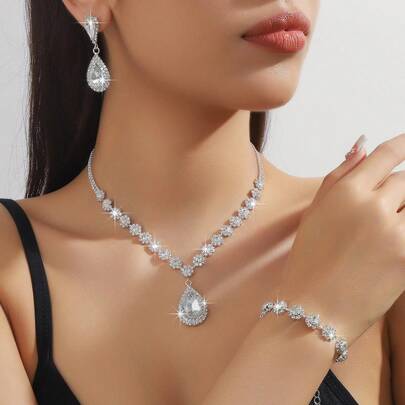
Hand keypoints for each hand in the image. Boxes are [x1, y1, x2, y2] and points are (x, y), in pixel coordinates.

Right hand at [278, 133, 404, 345]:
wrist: (314, 310)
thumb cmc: (308, 261)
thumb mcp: (314, 213)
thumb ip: (338, 176)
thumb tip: (362, 146)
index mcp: (346, 193)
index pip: (386, 156)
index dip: (402, 145)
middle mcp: (373, 207)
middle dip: (395, 192)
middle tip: (378, 213)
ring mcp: (395, 233)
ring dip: (401, 212)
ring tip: (380, 231)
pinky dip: (402, 231)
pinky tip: (386, 244)